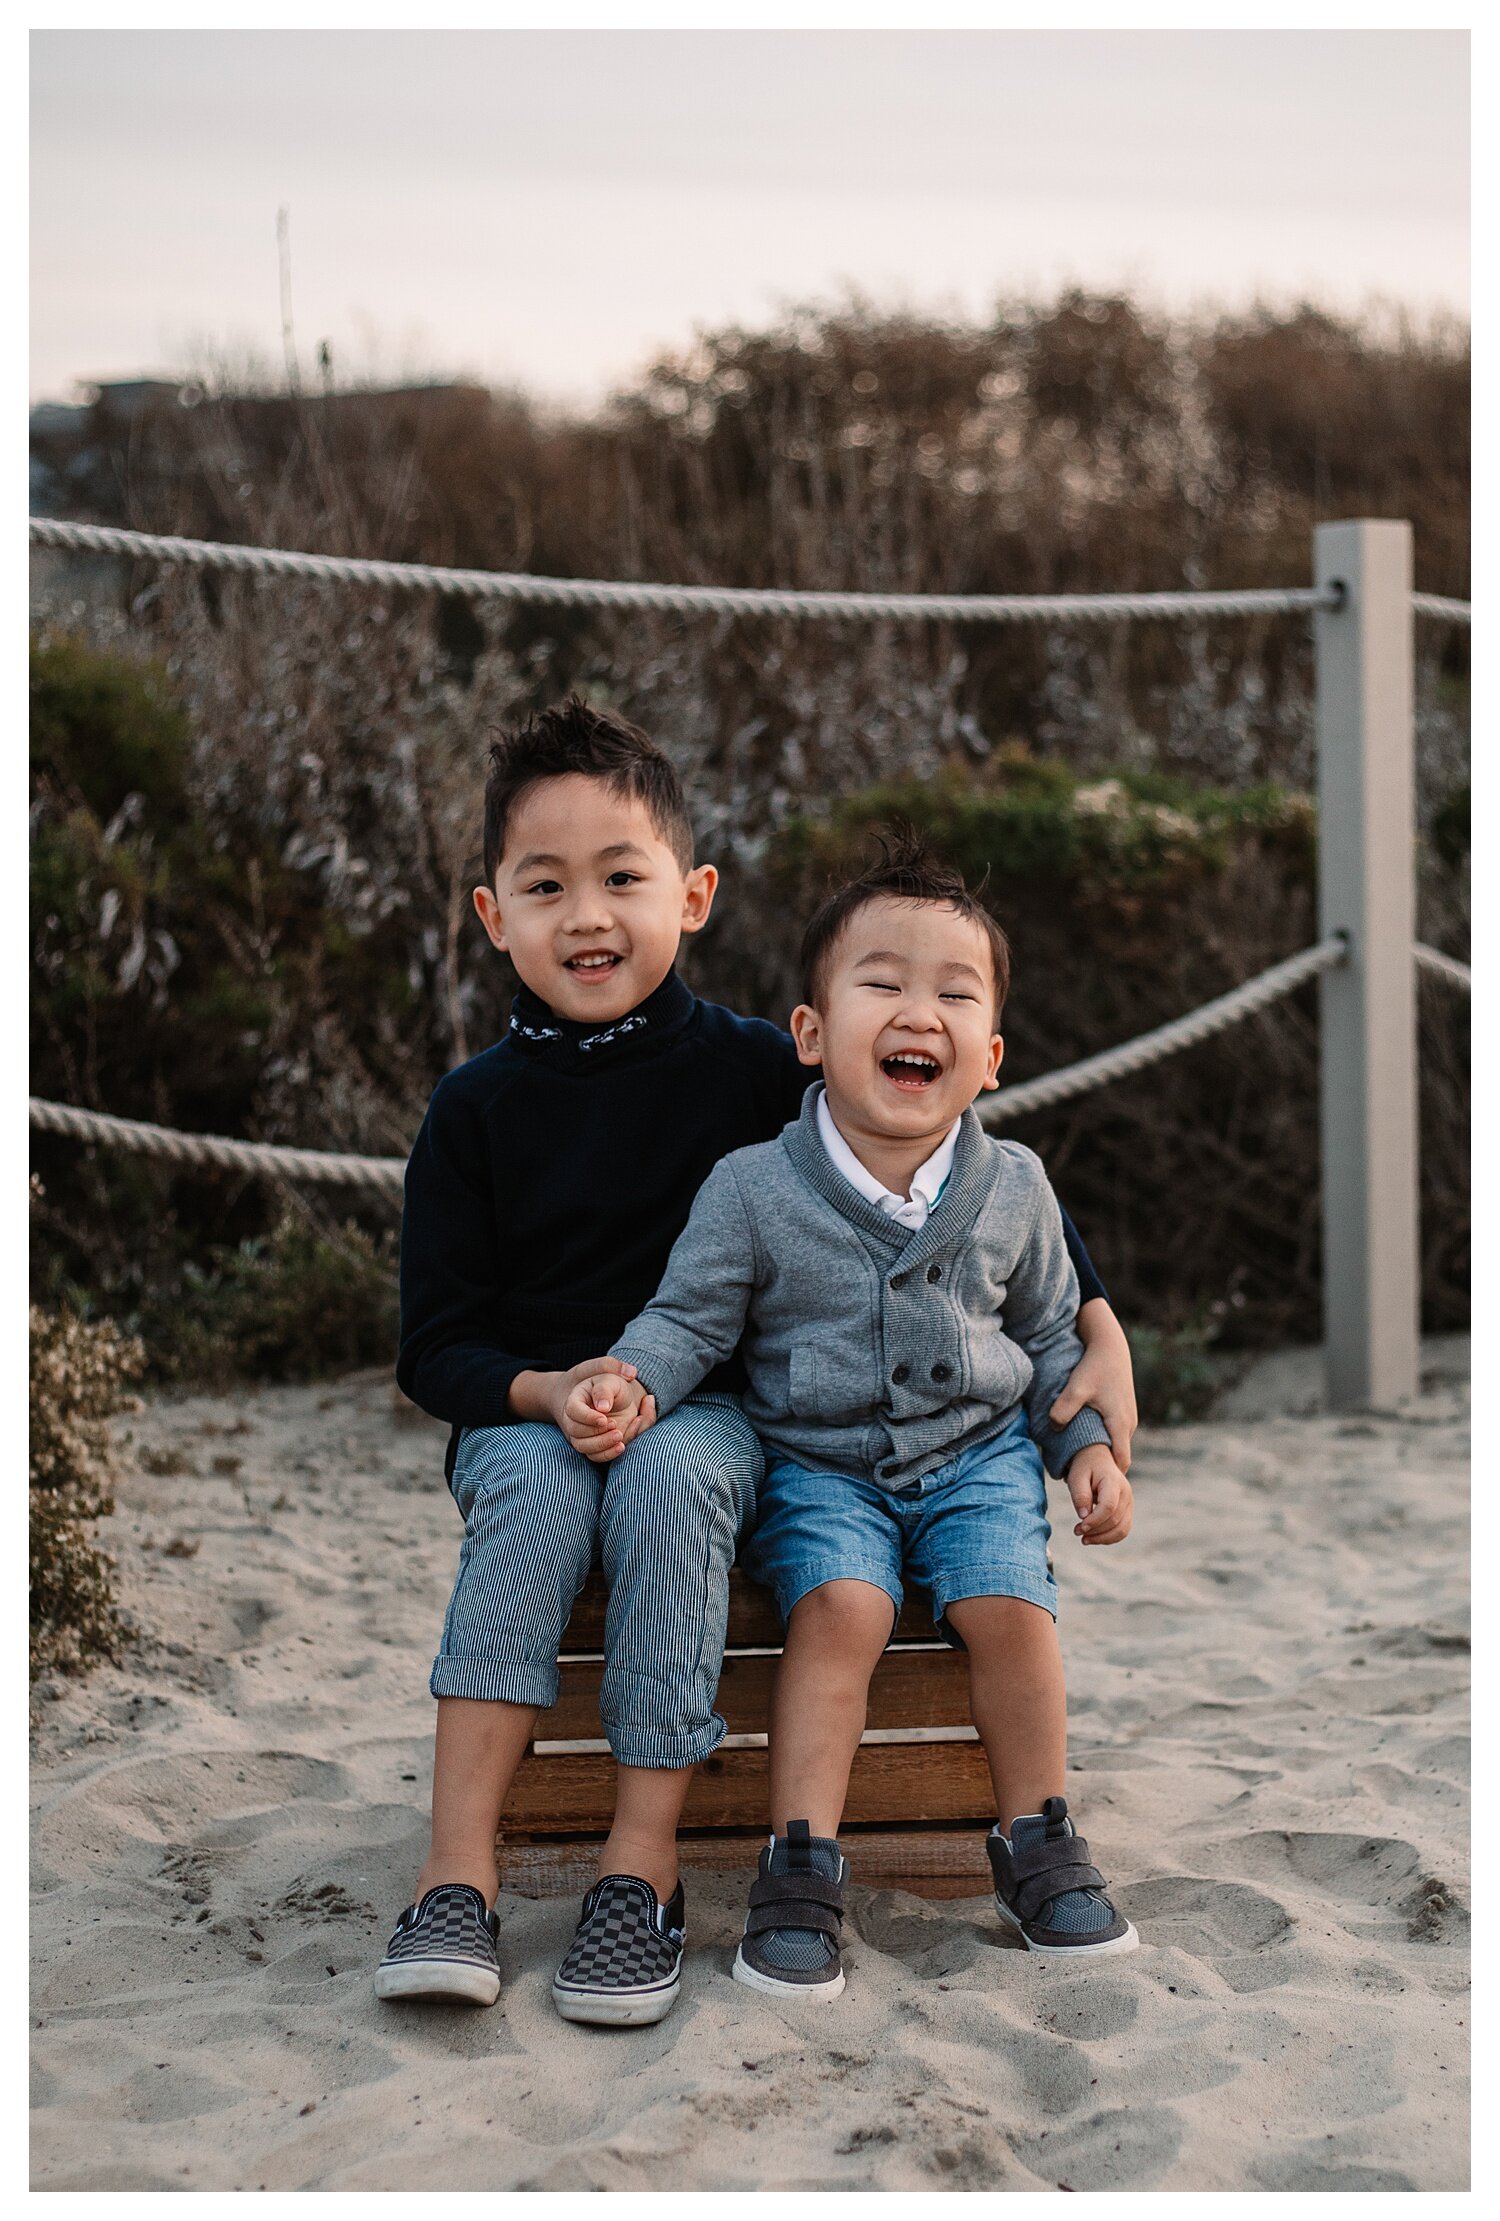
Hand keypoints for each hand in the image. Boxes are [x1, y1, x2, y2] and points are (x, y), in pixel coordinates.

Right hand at [559, 1368, 655, 1464]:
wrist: (611, 1398)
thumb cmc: (607, 1383)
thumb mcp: (608, 1373)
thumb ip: (609, 1369)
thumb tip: (605, 1405)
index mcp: (575, 1398)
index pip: (573, 1411)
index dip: (587, 1417)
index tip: (605, 1418)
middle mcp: (574, 1419)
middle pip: (575, 1431)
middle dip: (597, 1433)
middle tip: (616, 1427)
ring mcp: (581, 1434)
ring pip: (583, 1447)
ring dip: (603, 1445)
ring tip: (621, 1437)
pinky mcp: (592, 1445)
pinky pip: (594, 1456)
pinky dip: (608, 1454)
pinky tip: (622, 1446)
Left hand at [1050, 1299, 1137, 1473]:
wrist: (1109, 1346)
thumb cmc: (1093, 1366)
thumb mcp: (1076, 1388)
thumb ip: (1064, 1409)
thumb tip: (1054, 1429)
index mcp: (1120, 1423)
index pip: (1120, 1462)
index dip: (1107, 1473)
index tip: (1088, 1479)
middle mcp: (1129, 1424)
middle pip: (1119, 1456)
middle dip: (1103, 1466)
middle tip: (1079, 1473)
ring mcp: (1128, 1417)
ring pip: (1118, 1445)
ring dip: (1103, 1452)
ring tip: (1079, 1458)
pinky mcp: (1124, 1410)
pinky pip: (1116, 1434)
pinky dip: (1104, 1440)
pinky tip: (1085, 1439)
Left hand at [1064, 1442, 1132, 1545]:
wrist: (1096, 1459)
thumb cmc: (1085, 1468)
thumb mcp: (1077, 1477)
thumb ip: (1080, 1495)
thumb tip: (1084, 1516)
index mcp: (1113, 1481)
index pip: (1109, 1506)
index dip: (1095, 1520)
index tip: (1080, 1528)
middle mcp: (1126, 1492)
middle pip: (1114, 1520)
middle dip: (1095, 1531)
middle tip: (1076, 1531)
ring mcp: (1129, 1502)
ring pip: (1122, 1529)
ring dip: (1102, 1538)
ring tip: (1084, 1539)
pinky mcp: (1127, 1511)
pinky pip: (1123, 1530)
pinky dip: (1109, 1538)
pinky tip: (1094, 1538)